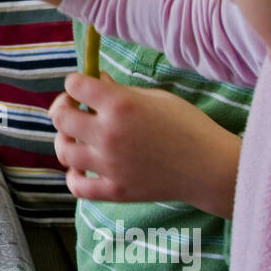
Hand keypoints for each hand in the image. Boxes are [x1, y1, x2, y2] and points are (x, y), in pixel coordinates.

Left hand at [49, 73, 240, 215]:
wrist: (209, 167)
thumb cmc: (187, 125)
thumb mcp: (156, 97)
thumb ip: (120, 90)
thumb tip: (95, 80)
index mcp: (120, 104)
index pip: (74, 85)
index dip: (75, 83)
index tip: (82, 87)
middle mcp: (109, 134)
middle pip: (60, 117)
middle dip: (63, 107)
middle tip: (73, 108)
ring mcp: (109, 165)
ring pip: (63, 150)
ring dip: (65, 139)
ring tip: (77, 137)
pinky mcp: (114, 190)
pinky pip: (76, 185)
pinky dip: (73, 175)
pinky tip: (82, 166)